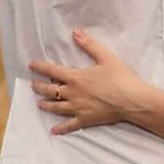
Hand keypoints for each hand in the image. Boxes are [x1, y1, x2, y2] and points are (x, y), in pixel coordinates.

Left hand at [28, 28, 152, 131]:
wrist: (131, 100)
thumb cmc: (120, 78)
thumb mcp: (106, 57)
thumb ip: (89, 45)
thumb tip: (76, 32)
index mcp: (75, 78)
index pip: (52, 71)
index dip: (40, 67)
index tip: (32, 65)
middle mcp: (72, 93)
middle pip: (50, 90)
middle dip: (39, 87)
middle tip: (33, 85)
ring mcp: (77, 108)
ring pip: (55, 107)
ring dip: (45, 104)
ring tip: (39, 103)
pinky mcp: (85, 119)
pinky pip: (69, 125)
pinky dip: (60, 129)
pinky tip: (53, 131)